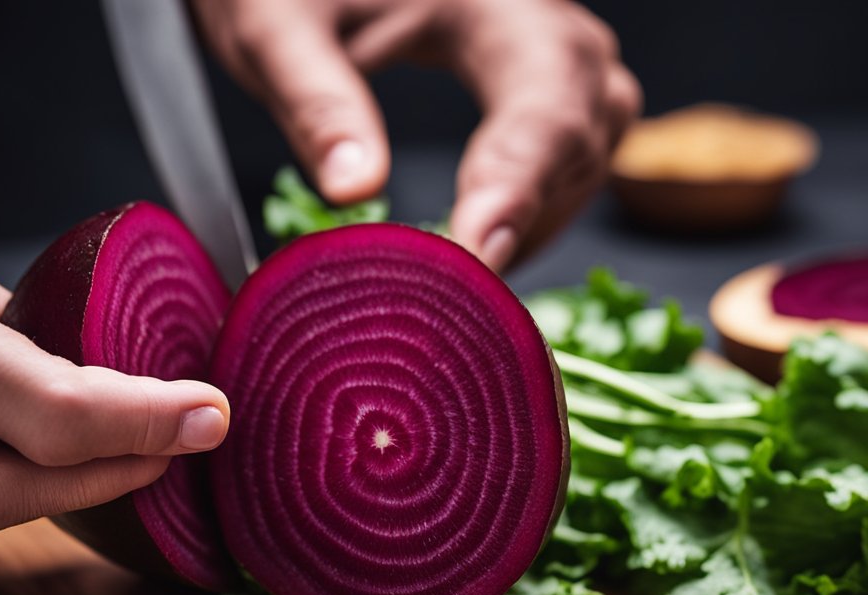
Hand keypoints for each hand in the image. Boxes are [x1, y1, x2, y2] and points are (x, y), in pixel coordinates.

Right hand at [0, 172, 229, 530]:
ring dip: (65, 490)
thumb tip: (103, 355)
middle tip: (181, 444)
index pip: (39, 405)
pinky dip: (24, 473)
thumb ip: (2, 308)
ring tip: (142, 450)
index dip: (139, 421)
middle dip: (99, 482)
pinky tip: (82, 449)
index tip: (208, 413)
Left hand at [192, 0, 640, 269]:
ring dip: (533, 225)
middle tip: (456, 292)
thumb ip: (316, 103)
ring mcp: (559, 62)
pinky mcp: (547, 91)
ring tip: (462, 280)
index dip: (517, 189)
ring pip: (588, 158)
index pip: (541, 103)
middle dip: (524, 219)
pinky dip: (531, 213)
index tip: (478, 259)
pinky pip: (570, 161)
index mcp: (498, 1)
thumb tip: (352, 191)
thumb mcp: (279, 29)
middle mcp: (549, 29)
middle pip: (580, 138)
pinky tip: (478, 247)